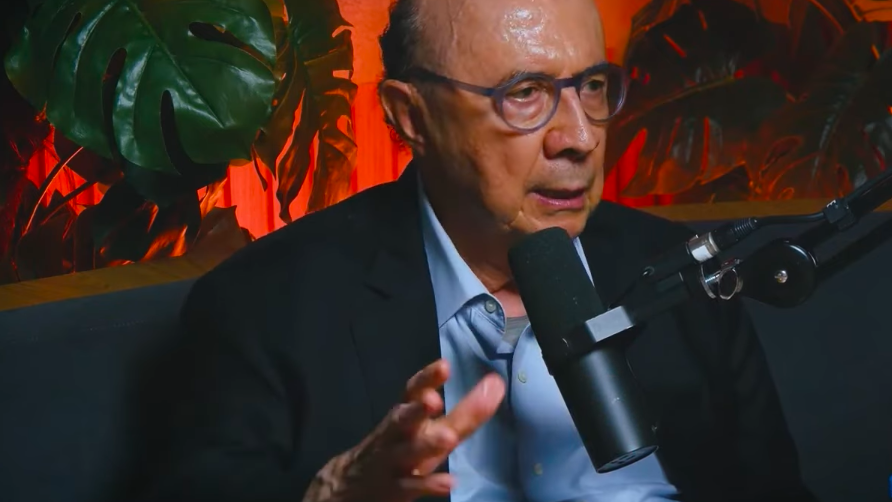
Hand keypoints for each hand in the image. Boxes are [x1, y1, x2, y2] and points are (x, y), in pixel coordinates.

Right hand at [302, 359, 504, 501]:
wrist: (354, 484)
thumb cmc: (403, 447)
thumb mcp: (433, 429)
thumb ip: (466, 411)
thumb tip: (496, 384)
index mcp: (405, 414)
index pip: (412, 391)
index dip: (426, 378)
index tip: (444, 366)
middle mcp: (396, 434)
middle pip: (403, 418)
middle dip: (417, 409)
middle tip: (435, 400)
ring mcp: (392, 461)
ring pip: (406, 451)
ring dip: (426, 444)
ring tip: (448, 438)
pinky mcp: (394, 488)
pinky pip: (410, 486)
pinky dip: (428, 484)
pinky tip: (449, 483)